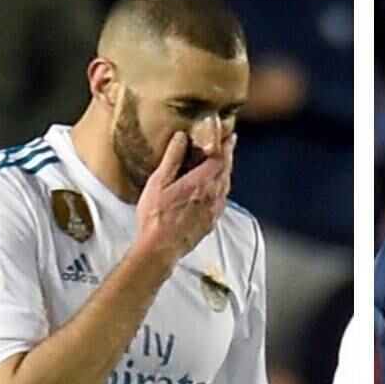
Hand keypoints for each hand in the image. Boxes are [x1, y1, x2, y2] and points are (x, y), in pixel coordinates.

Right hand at [132, 131, 235, 269]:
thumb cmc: (156, 215)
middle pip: (226, 171)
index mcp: (201, 183)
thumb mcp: (159, 182)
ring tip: (223, 162)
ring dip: (225, 172)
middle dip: (228, 156)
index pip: (220, 159)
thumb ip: (173, 158)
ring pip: (226, 186)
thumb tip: (182, 137)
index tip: (228, 135)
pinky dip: (221, 188)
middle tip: (229, 144)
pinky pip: (222, 200)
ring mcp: (215, 210)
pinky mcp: (212, 221)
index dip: (225, 146)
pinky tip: (215, 188)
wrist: (160, 248)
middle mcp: (213, 196)